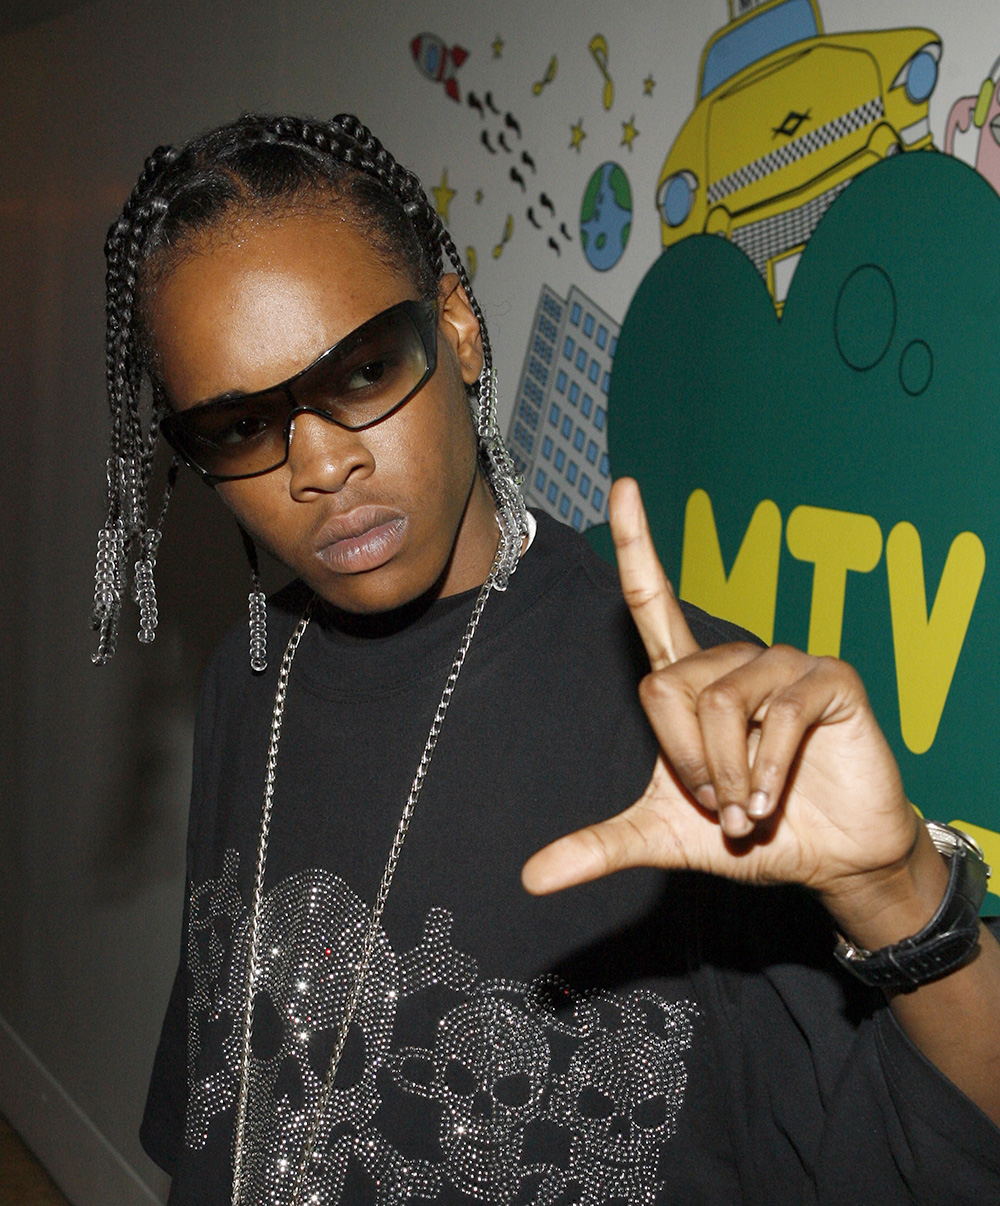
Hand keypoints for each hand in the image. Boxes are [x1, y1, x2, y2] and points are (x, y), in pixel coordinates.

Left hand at [522, 478, 935, 936]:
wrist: (828, 858)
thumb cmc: (749, 833)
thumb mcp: (664, 838)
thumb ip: (600, 847)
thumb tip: (529, 877)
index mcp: (691, 680)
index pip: (654, 600)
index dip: (638, 544)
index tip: (624, 486)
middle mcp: (732, 660)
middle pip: (665, 687)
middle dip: (685, 763)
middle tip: (720, 800)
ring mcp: (783, 663)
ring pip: (717, 703)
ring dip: (727, 773)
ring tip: (750, 803)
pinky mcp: (828, 679)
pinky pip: (775, 714)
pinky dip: (766, 771)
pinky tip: (774, 798)